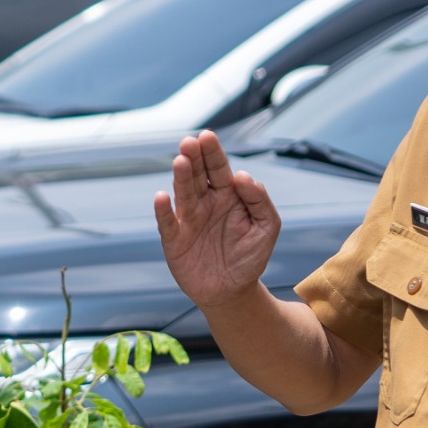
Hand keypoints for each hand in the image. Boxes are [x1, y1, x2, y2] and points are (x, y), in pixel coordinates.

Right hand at [153, 131, 282, 311]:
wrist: (232, 291)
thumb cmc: (250, 257)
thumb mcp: (266, 227)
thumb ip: (259, 200)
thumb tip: (242, 176)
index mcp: (227, 195)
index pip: (218, 168)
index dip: (212, 152)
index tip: (207, 136)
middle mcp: (205, 203)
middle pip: (197, 175)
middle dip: (193, 157)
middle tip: (189, 142)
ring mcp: (188, 220)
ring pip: (182, 193)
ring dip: (180, 177)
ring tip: (180, 160)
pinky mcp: (174, 240)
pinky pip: (167, 223)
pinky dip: (163, 211)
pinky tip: (161, 197)